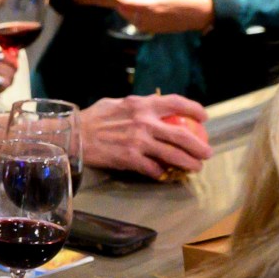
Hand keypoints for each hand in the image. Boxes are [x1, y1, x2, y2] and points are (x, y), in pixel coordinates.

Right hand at [78, 93, 210, 177]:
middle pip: (182, 135)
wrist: (72, 135)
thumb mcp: (115, 103)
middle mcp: (144, 122)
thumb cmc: (91, 118)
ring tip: (195, 167)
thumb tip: (151, 104)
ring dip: (188, 163)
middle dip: (199, 146)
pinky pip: (153, 168)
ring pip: (173, 155)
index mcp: (142, 105)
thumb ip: (136, 105)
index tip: (203, 117)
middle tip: (206, 152)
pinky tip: (163, 174)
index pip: (177, 103)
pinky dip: (161, 172)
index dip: (195, 109)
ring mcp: (138, 142)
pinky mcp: (130, 158)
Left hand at [107, 0, 213, 34]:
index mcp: (150, 5)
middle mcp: (147, 18)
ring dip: (128, 12)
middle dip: (121, 5)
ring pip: (131, 20)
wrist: (199, 13)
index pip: (126, 3)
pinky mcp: (155, 31)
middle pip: (126, 13)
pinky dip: (136, 18)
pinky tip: (139, 11)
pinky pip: (140, 25)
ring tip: (129, 3)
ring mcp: (151, 26)